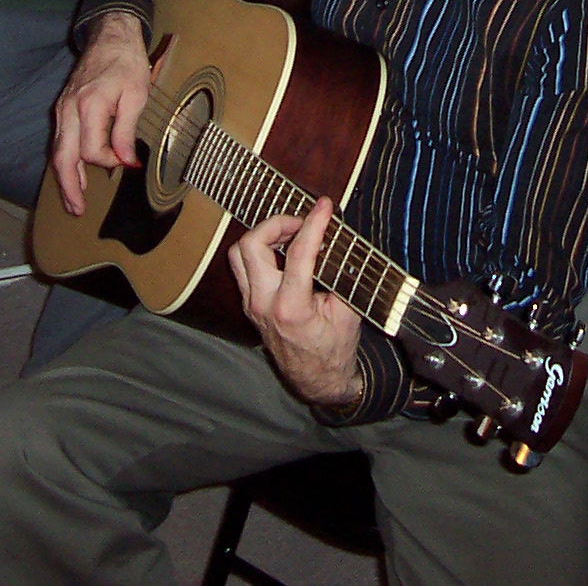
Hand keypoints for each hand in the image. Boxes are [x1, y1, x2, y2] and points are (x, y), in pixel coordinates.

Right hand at [50, 15, 156, 214]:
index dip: (108, 162)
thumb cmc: (126, 63)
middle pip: (63, 157)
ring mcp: (62, 109)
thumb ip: (126, 130)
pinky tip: (75, 174)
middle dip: (68, 186)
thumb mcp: (136, 95)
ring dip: (65, 178)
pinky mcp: (63, 108)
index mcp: (88, 105)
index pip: (92, 150)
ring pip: (58, 151)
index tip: (128, 163)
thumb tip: (125, 161)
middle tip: (77, 210)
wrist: (110, 37)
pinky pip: (61, 141)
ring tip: (74, 202)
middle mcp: (68, 110)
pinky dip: (66, 161)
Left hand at [227, 196, 364, 406]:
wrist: (317, 380)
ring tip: (291, 233)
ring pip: (239, 254)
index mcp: (290, 308)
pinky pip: (244, 267)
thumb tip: (340, 240)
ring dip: (264, 236)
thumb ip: (342, 276)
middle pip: (251, 245)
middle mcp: (263, 304)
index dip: (314, 223)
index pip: (299, 253)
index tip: (325, 206)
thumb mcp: (348, 312)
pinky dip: (261, 251)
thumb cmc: (335, 349)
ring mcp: (251, 305)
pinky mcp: (249, 304)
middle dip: (277, 223)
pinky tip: (284, 250)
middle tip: (302, 222)